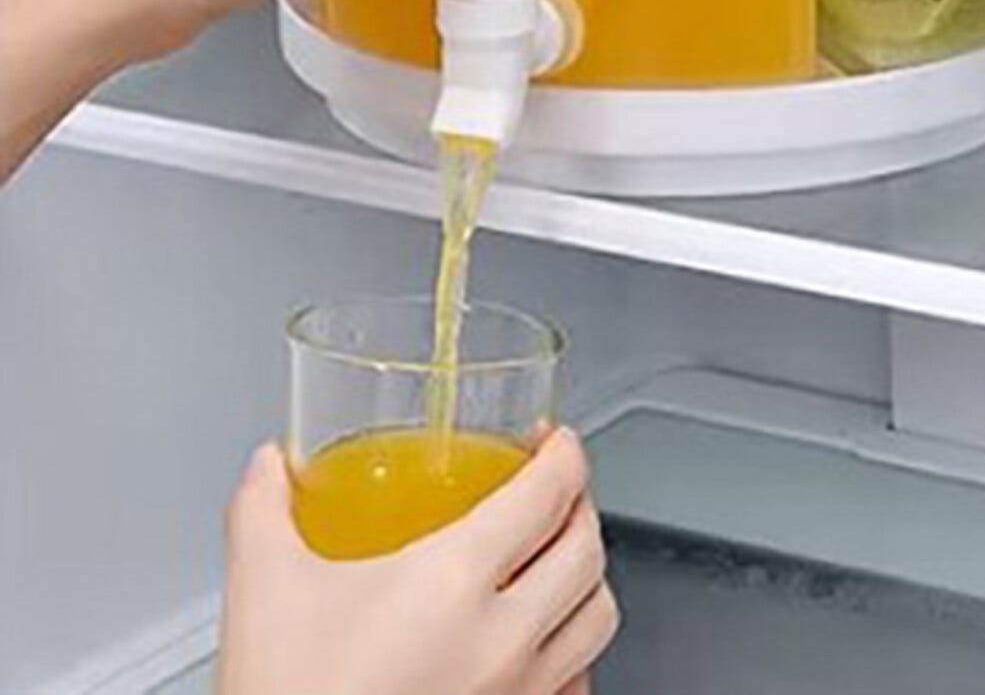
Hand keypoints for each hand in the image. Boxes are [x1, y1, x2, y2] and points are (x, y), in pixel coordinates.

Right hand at [217, 429, 619, 694]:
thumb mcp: (262, 590)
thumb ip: (264, 510)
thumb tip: (269, 466)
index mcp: (451, 582)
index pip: (545, 496)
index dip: (562, 454)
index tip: (553, 439)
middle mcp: (501, 639)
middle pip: (586, 549)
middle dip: (580, 503)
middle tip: (555, 484)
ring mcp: (516, 694)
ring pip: (597, 617)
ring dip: (588, 574)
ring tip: (557, 553)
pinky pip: (577, 680)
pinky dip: (573, 647)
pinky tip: (542, 638)